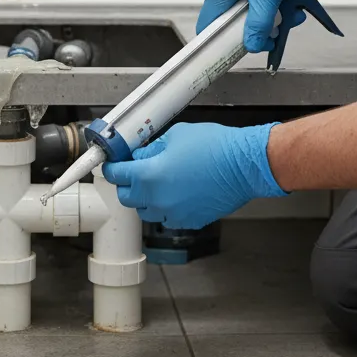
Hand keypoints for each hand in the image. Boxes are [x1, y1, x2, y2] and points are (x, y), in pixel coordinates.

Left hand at [102, 122, 286, 230]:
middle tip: (135, 172)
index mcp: (149, 176)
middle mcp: (158, 199)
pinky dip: (167, 207)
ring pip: (147, 211)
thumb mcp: (176, 135)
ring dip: (147, 198)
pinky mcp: (189, 221)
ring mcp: (173, 214)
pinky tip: (178, 192)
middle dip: (127, 184)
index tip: (113, 164)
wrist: (244, 165)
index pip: (116, 175)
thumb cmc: (216, 147)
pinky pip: (168, 217)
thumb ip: (152, 149)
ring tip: (159, 182)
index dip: (113, 167)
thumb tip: (141, 156)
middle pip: (127, 197)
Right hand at [197, 0, 328, 53]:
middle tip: (274, 32)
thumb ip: (259, 25)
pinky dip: (281, 10)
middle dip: (258, 31)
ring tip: (290, 13)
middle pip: (235, 26)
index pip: (207, 28)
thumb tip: (252, 46)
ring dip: (274, 21)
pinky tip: (294, 4)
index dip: (219, 45)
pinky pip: (267, 7)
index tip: (236, 54)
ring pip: (255, 18)